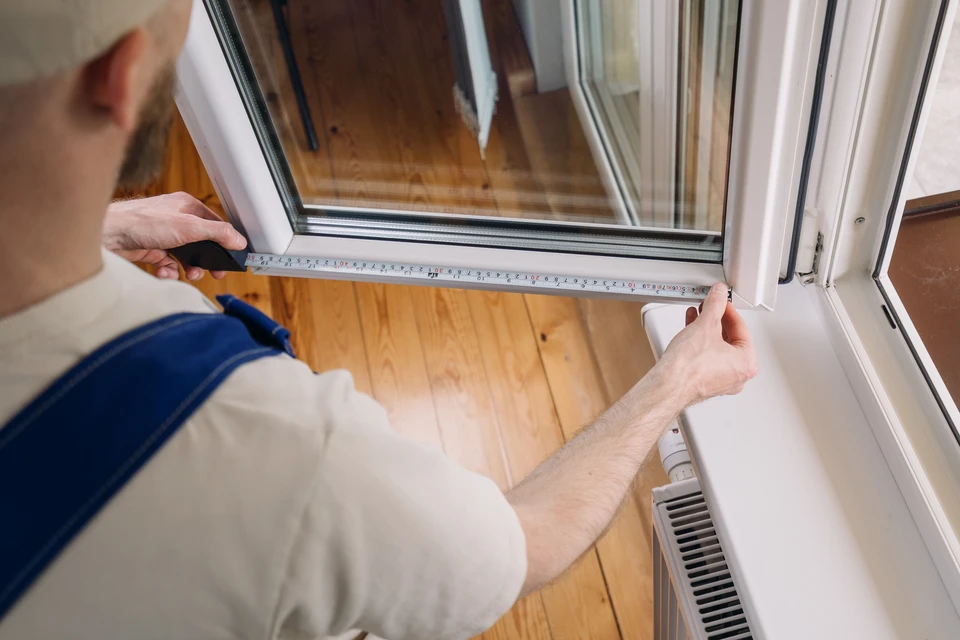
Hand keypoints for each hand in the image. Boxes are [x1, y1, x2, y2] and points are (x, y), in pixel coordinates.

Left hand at [103, 192, 246, 280]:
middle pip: (201, 243)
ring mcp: (162, 235)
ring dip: (189, 267)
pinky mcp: (149, 249)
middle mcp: (174, 219)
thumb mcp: (189, 227)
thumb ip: (217, 233)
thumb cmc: (141, 222)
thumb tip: (239, 240)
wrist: (106, 234)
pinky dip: (169, 271)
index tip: (230, 257)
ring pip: (185, 255)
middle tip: (215, 272)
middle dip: (207, 260)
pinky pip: (167, 264)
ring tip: (189, 274)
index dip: (224, 241)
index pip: (214, 224)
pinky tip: (165, 272)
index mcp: (186, 206)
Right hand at [656, 283, 758, 407]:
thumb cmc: (689, 367)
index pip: (741, 328)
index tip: (721, 301)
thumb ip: (715, 305)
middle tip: (709, 307)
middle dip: (716, 320)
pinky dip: (700, 343)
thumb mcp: (705, 325)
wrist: (668, 386)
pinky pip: (707, 358)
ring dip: (706, 330)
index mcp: (747, 363)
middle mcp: (737, 375)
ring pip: (717, 348)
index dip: (728, 309)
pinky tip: (690, 331)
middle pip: (730, 338)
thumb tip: (719, 295)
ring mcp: (721, 380)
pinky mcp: (705, 382)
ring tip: (697, 316)